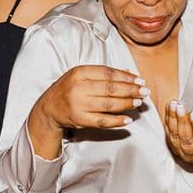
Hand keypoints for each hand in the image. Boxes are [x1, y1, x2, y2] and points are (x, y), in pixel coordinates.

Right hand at [28, 66, 145, 159]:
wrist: (48, 108)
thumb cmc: (69, 89)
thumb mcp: (82, 76)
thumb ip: (103, 74)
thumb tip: (128, 72)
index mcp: (79, 72)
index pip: (108, 73)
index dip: (126, 77)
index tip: (139, 80)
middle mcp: (78, 87)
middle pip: (110, 88)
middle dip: (130, 90)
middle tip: (144, 91)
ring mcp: (78, 104)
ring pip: (108, 104)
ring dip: (126, 104)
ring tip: (138, 103)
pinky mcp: (79, 119)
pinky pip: (102, 121)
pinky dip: (116, 121)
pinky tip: (128, 119)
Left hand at [164, 102, 192, 164]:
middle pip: (186, 140)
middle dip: (183, 122)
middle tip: (181, 107)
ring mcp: (180, 150)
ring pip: (175, 136)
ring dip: (173, 118)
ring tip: (174, 104)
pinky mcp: (172, 143)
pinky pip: (168, 130)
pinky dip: (168, 117)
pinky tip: (170, 106)